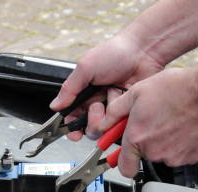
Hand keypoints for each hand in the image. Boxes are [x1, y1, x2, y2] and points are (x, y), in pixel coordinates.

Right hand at [49, 33, 164, 140]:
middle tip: (97, 106)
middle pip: (89, 128)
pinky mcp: (127, 112)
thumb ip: (69, 89)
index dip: (72, 129)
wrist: (142, 51)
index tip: (74, 134)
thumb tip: (54, 106)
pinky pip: (122, 124)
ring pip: (106, 129)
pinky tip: (124, 101)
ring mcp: (114, 109)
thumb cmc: (114, 54)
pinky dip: (122, 116)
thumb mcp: (86, 68)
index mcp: (84, 94)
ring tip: (113, 97)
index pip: (73, 118)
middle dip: (92, 122)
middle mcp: (98, 104)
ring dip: (107, 117)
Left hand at [100, 67, 197, 177]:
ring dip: (162, 141)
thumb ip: (116, 112)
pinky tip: (182, 126)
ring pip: (161, 154)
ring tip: (170, 120)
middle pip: (143, 155)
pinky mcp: (189, 158)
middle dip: (145, 141)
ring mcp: (173, 156)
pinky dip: (179, 144)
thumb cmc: (178, 89)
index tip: (122, 157)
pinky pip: (178, 154)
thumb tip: (104, 123)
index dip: (122, 162)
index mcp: (137, 137)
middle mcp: (153, 151)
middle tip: (154, 121)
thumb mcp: (138, 92)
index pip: (123, 167)